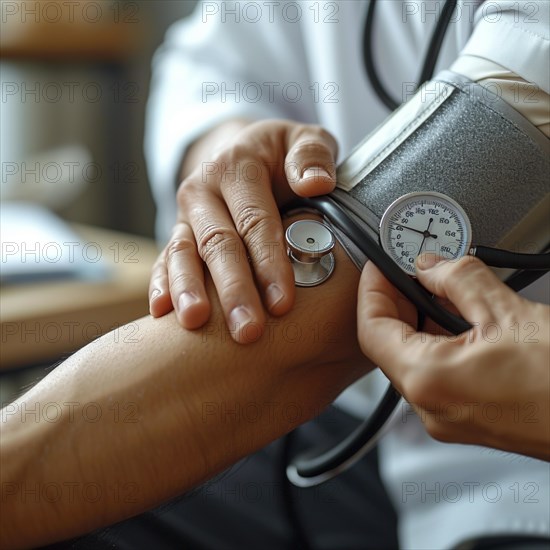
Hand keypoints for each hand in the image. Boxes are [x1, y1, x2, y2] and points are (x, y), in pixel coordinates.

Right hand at [149, 119, 337, 342]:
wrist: (243, 153)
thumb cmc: (282, 155)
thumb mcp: (304, 140)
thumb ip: (312, 155)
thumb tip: (317, 182)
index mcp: (237, 166)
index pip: (254, 220)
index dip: (268, 262)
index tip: (282, 303)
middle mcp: (204, 190)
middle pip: (217, 243)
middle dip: (233, 289)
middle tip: (247, 331)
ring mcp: (187, 215)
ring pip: (183, 254)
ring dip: (190, 291)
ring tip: (196, 323)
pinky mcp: (179, 233)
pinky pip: (165, 259)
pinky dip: (162, 284)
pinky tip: (162, 313)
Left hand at [357, 253, 549, 459]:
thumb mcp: (508, 314)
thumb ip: (459, 280)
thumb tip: (432, 266)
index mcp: (428, 380)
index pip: (372, 328)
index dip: (371, 290)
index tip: (379, 266)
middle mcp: (430, 406)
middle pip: (388, 343)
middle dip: (395, 302)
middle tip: (407, 271)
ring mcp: (447, 416)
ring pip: (412, 358)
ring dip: (418, 320)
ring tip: (437, 288)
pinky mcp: (467, 417)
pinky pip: (435, 373)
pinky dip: (437, 342)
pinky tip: (458, 319)